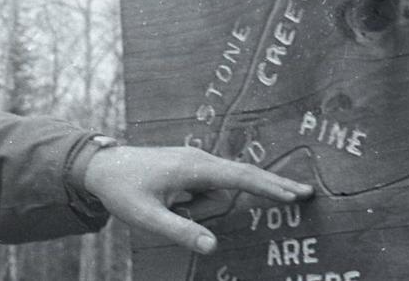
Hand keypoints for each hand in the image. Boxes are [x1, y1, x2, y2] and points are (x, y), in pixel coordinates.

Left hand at [82, 145, 312, 254]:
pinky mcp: (189, 168)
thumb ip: (180, 232)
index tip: (295, 193)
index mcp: (192, 167)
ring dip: (199, 210)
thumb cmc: (122, 190)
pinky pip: (205, 192)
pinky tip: (170, 205)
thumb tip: (213, 247)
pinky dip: (197, 205)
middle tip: (307, 193)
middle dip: (271, 185)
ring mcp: (194, 162)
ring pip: (216, 194)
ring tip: (166, 208)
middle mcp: (198, 160)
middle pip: (242, 177)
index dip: (269, 186)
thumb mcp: (146, 218)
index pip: (239, 177)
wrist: (101, 167)